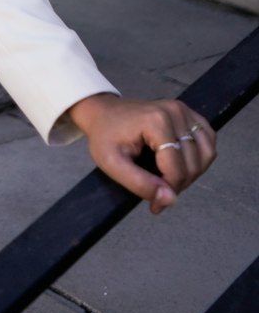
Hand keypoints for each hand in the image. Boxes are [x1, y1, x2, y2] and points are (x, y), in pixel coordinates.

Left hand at [68, 92, 215, 213]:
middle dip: (179, 184)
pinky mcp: (188, 112)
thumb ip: (140, 184)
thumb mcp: (112, 164)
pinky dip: (201, 157)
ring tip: (168, 177)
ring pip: (206, 153)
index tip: (154, 203)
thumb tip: (170, 199)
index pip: (178, 169)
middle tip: (158, 190)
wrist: (103, 112)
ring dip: (192, 172)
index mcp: (157, 122)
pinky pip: (208, 140)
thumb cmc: (105, 137)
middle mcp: (175, 112)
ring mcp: (183, 109)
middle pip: (193, 164)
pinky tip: (182, 163)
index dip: (169, 190)